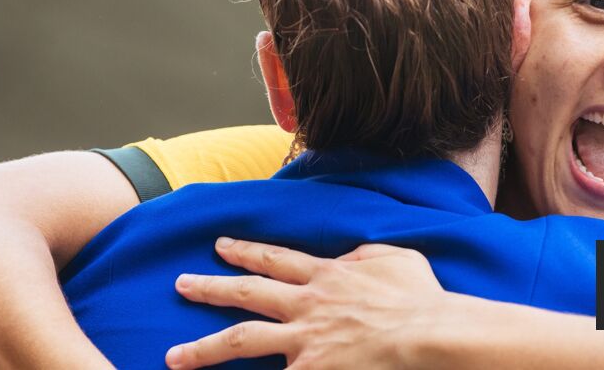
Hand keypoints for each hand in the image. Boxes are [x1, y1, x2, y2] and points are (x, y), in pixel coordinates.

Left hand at [165, 238, 446, 369]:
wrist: (429, 334)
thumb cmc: (420, 298)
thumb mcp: (395, 258)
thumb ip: (363, 255)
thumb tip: (348, 258)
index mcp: (327, 276)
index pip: (276, 259)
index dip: (245, 251)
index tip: (220, 246)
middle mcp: (307, 306)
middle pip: (248, 296)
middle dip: (210, 289)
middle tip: (180, 285)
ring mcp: (306, 342)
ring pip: (244, 342)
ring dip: (204, 349)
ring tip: (174, 357)